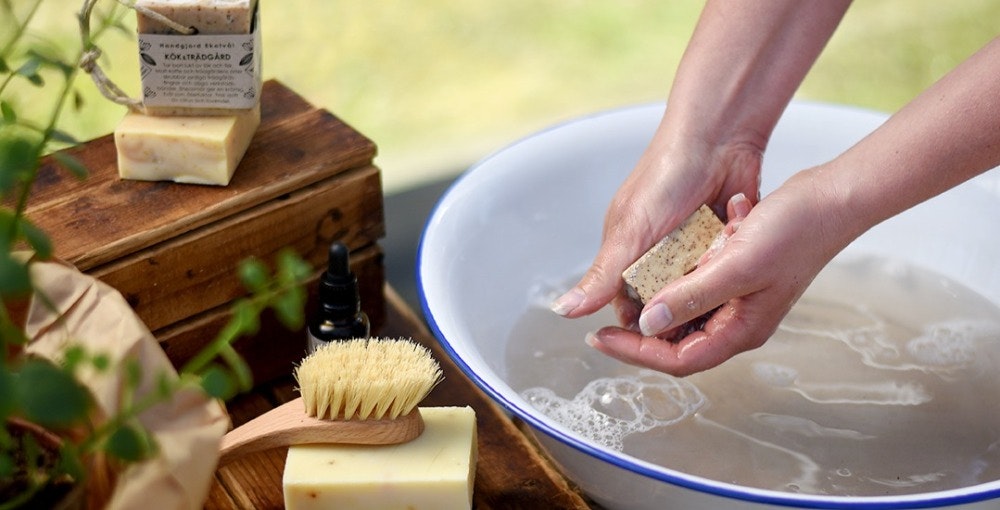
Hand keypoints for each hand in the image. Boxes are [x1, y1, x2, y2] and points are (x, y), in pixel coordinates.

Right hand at [550, 135, 764, 323]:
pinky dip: (733, 268)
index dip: (648, 324)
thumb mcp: (630, 233)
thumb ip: (602, 276)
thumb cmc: (666, 176)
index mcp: (628, 258)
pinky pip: (727, 273)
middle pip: (670, 306)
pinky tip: (739, 257)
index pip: (634, 310)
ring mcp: (692, 253)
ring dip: (710, 286)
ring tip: (720, 271)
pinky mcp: (722, 245)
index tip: (667, 332)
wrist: (718, 139)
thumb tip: (562, 310)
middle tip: (701, 298)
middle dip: (685, 305)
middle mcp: (659, 260)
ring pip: (701, 293)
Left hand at [585, 169, 850, 375]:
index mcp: (741, 329)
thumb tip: (648, 323)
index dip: (636, 352)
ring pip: (684, 309)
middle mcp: (738, 320)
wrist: (831, 197)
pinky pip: (699, 279)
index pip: (678, 359)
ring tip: (643, 276)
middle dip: (641, 331)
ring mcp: (738, 298)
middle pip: (677, 341)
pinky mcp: (736, 273)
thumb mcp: (736, 265)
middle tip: (604, 323)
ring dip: (664, 293)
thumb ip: (691, 297)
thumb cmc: (796, 230)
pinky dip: (687, 265)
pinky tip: (690, 243)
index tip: (601, 339)